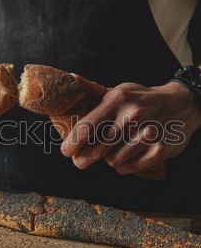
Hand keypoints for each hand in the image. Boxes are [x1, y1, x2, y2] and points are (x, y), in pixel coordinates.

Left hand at [61, 76, 200, 175]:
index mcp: (117, 101)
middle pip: (97, 150)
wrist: (181, 103)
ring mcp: (146, 134)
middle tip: (80, 161)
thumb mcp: (120, 91)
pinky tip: (128, 155)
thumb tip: (70, 79)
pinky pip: (130, 168)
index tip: (66, 151)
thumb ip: (93, 90)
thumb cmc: (142, 98)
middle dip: (84, 159)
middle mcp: (131, 117)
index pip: (86, 127)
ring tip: (115, 149)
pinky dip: (126, 166)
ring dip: (110, 159)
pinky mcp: (160, 149)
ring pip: (113, 161)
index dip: (72, 143)